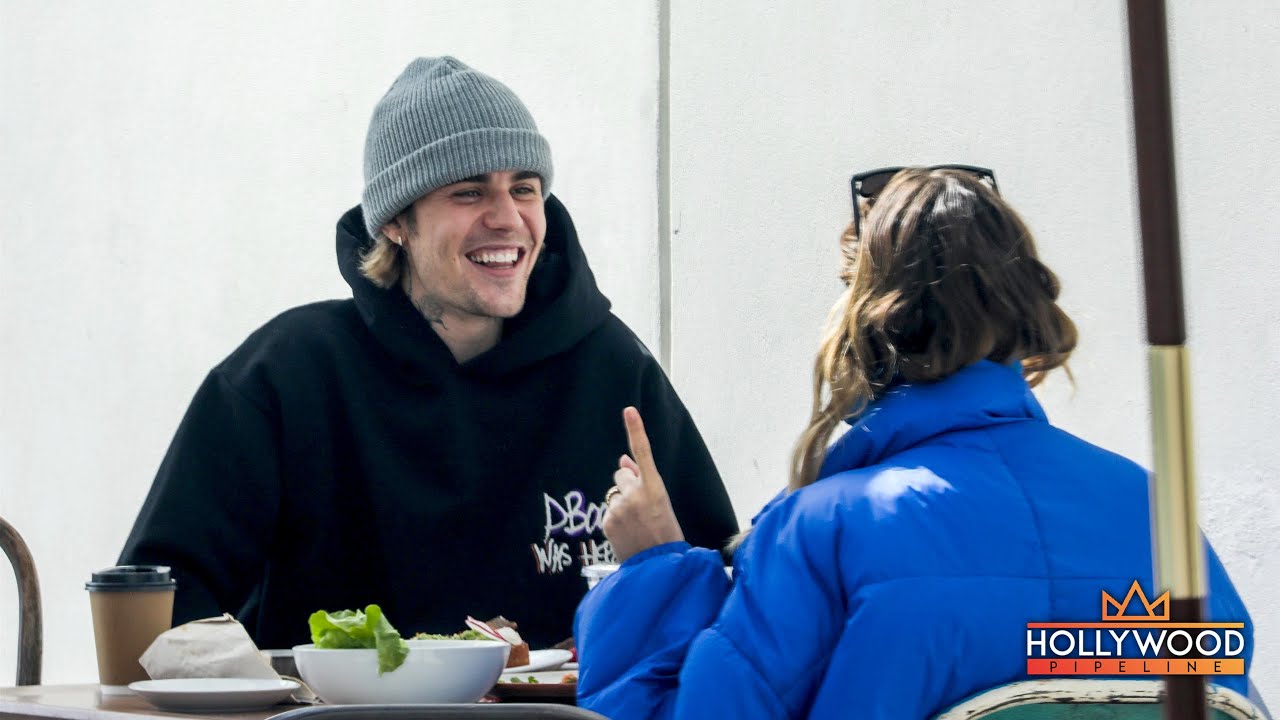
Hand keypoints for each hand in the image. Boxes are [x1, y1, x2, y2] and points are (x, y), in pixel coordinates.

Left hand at [602, 407, 685, 562]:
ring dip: (622, 504)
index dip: (636, 430)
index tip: (629, 410)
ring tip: (636, 524)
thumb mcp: (661, 502)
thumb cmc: (666, 532)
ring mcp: (619, 508)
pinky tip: (628, 532)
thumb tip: (623, 461)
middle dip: (627, 486)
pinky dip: (616, 518)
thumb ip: (641, 480)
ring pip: (613, 495)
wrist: (660, 564)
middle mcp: (635, 494)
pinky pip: (608, 511)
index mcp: (655, 488)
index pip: (643, 453)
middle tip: (641, 507)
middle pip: (621, 476)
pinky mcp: (608, 521)